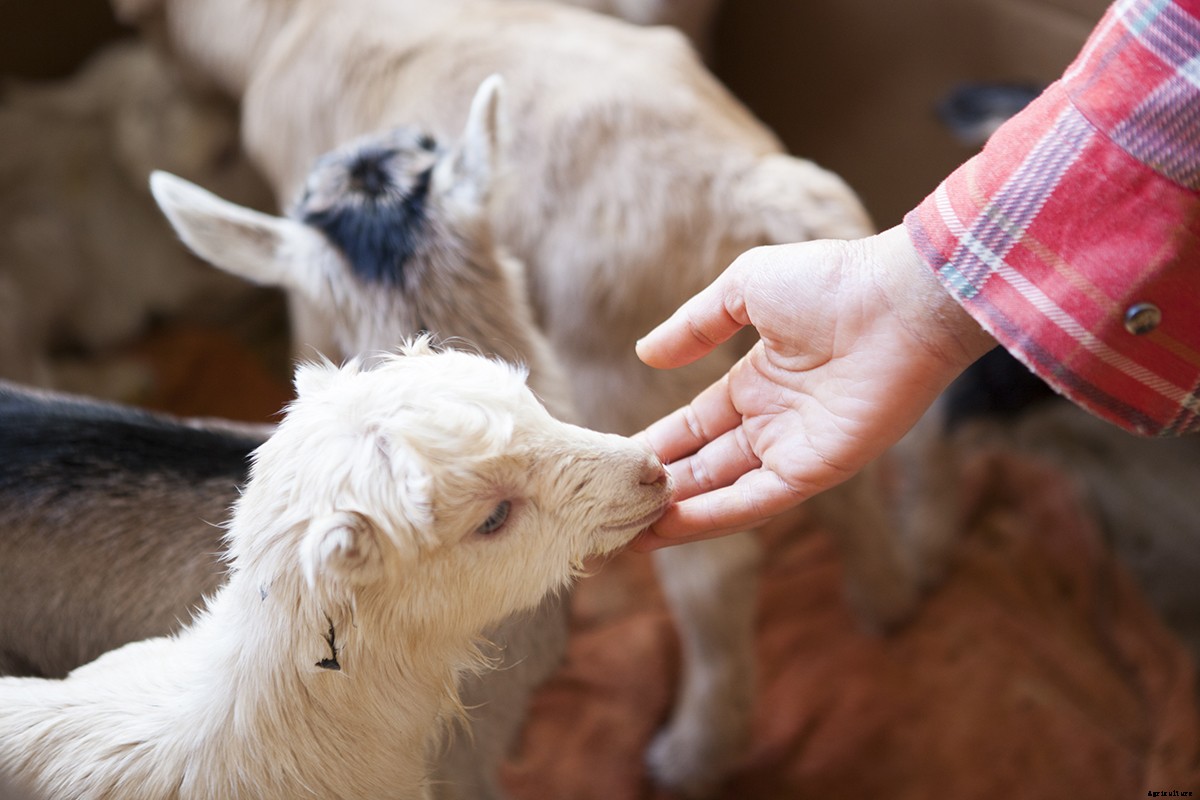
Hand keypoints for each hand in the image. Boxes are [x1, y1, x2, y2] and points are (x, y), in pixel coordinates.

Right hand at [633, 224, 994, 549]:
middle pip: (704, 465)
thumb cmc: (830, 282)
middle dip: (659, 488)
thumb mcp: (744, 289)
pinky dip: (711, 517)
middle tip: (610, 510)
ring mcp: (793, 448)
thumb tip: (646, 354)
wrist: (898, 299)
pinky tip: (667, 528)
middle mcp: (773, 421)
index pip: (695, 425)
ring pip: (723, 491)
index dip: (658, 445)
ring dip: (676, 513)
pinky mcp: (816, 470)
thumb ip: (695, 326)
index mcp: (758, 381)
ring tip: (625, 533)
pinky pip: (755, 501)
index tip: (615, 463)